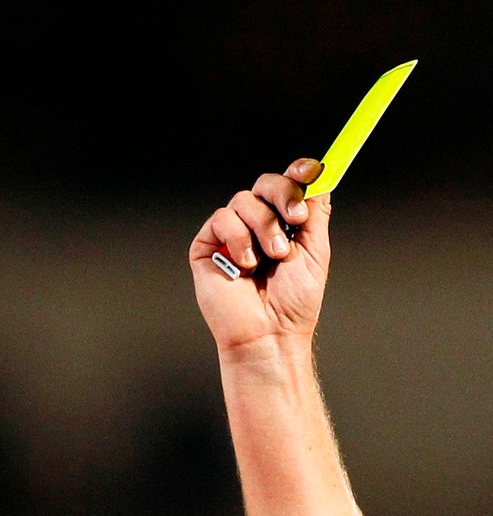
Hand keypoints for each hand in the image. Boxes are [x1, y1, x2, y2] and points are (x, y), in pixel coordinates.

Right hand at [189, 158, 330, 359]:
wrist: (269, 332)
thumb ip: (315, 212)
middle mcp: (257, 225)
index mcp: (284, 224)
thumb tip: (319, 178)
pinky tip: (245, 264)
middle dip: (283, 194)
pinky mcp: (208, 245)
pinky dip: (238, 238)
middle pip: (266, 183)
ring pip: (244, 200)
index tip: (311, 171)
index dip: (299, 173)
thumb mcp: (315, 250)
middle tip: (295, 218)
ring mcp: (231, 234)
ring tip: (271, 256)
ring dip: (263, 226)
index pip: (289, 186)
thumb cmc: (292, 302)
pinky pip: (222, 219)